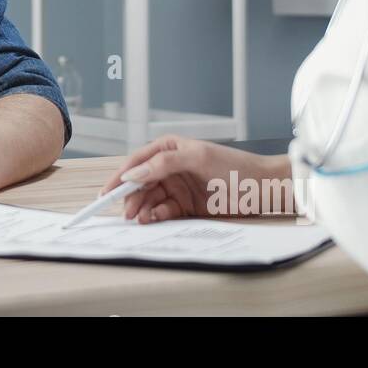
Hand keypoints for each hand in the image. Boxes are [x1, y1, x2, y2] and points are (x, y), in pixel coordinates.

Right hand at [100, 135, 290, 222]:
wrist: (261, 188)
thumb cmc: (234, 166)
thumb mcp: (198, 157)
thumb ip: (164, 164)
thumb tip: (134, 173)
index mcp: (168, 148)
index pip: (137, 162)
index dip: (120, 176)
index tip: (107, 191)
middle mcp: (169, 167)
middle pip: (140, 184)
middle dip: (131, 197)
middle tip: (127, 212)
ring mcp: (176, 187)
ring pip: (150, 199)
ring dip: (143, 209)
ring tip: (141, 219)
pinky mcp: (185, 205)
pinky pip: (163, 211)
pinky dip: (157, 216)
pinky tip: (155, 219)